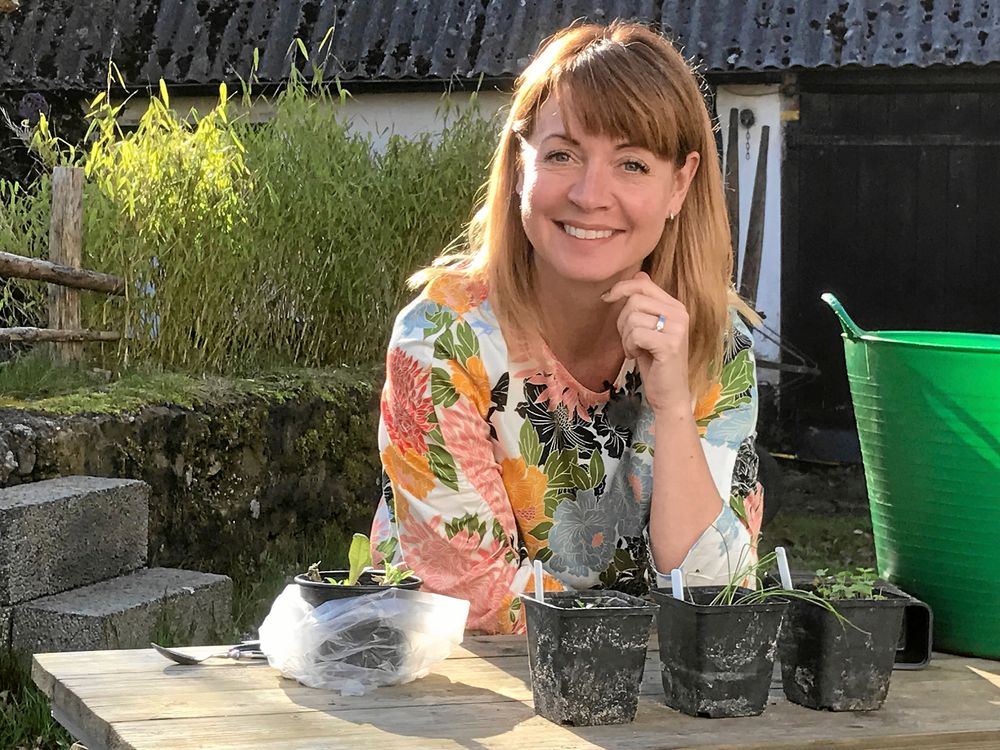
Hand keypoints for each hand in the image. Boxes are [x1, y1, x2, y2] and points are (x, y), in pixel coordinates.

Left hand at [602, 271, 691, 414]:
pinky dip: (629, 346)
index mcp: (675, 307)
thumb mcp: (648, 329)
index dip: (621, 288)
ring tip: (635, 350)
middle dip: (621, 321)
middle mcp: (680, 314)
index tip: (607, 299)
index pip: (643, 284)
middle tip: (628, 339)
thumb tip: (638, 274)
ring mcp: (677, 329)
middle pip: (634, 300)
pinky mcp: (669, 344)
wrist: (669, 394)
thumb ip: (645, 304)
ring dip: (625, 337)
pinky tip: (637, 356)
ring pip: (632, 317)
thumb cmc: (656, 362)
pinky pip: (635, 334)